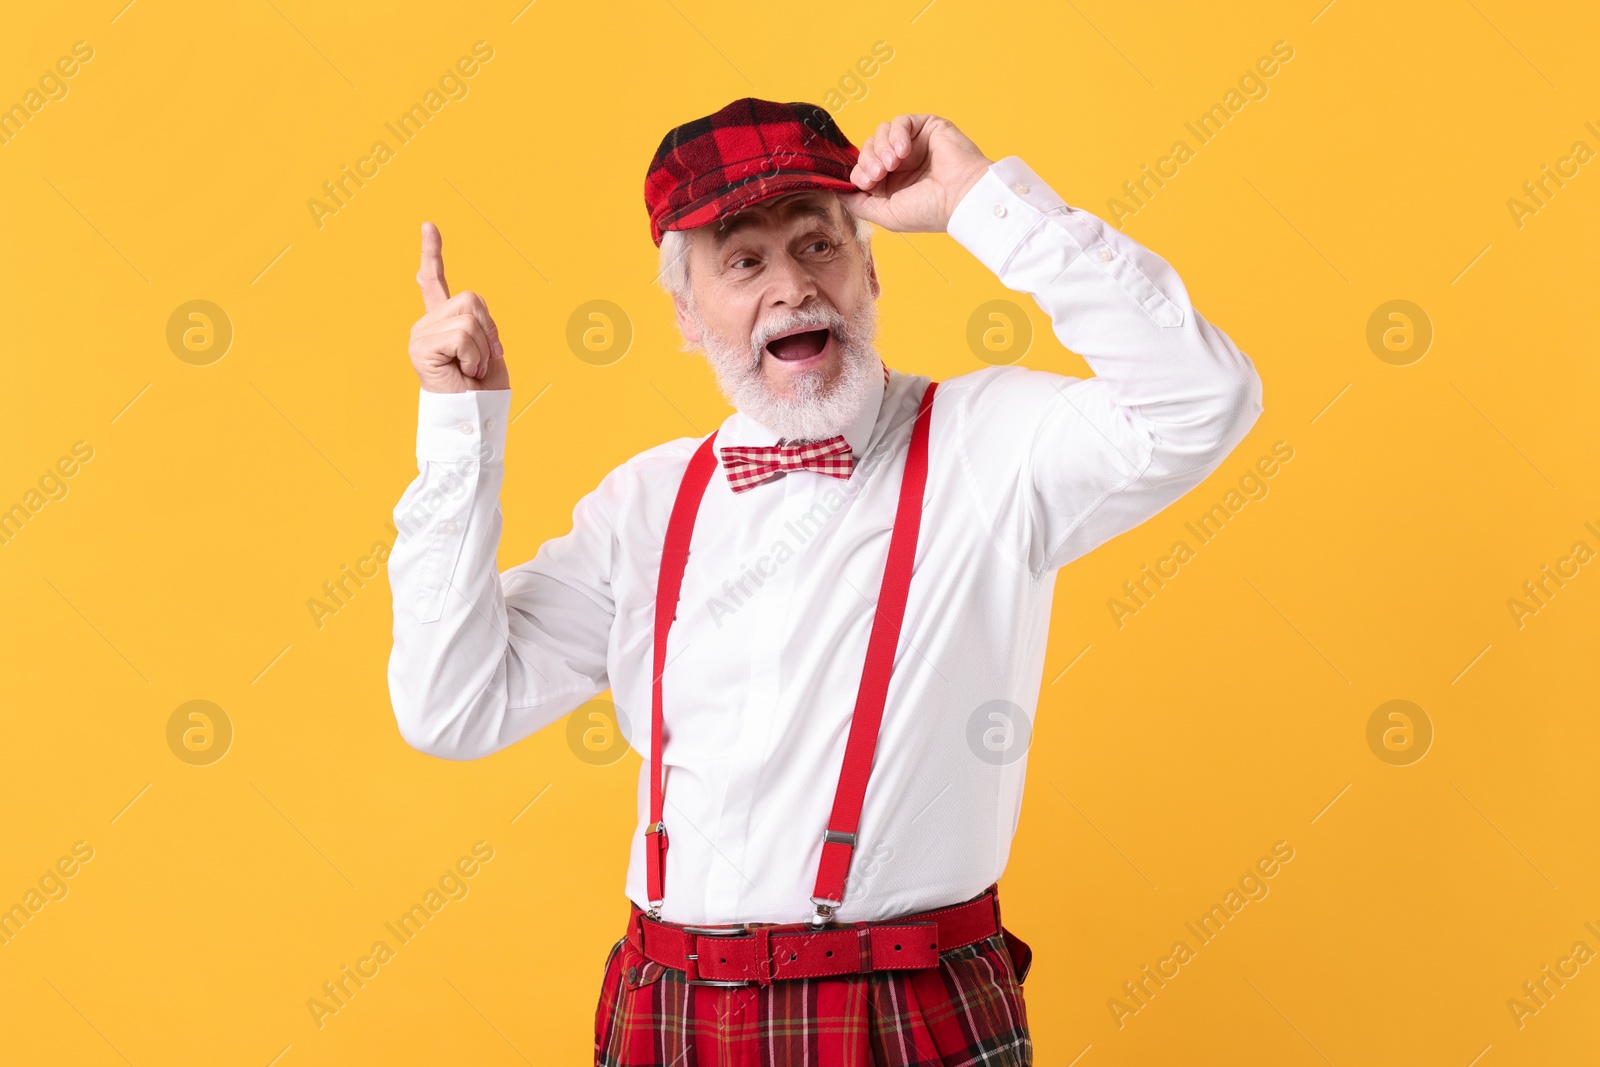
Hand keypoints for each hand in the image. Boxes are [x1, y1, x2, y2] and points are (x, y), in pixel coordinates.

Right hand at [408, 221, 508, 392]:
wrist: (475, 417)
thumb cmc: (483, 390)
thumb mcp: (489, 347)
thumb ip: (479, 322)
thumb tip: (471, 314)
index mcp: (442, 322)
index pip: (434, 280)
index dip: (433, 253)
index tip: (428, 225)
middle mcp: (426, 324)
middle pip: (471, 299)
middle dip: (489, 331)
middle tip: (480, 361)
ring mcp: (420, 334)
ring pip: (469, 318)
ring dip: (482, 348)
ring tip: (471, 370)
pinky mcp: (420, 347)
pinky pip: (462, 335)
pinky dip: (473, 356)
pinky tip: (463, 372)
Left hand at [838, 114, 992, 233]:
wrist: (961, 198)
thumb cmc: (929, 211)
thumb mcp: (886, 214)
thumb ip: (859, 203)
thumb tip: (837, 191)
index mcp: (892, 184)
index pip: (862, 168)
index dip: (858, 171)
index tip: (866, 182)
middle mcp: (902, 163)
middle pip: (868, 148)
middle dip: (868, 159)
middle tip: (878, 172)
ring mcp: (914, 144)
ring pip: (881, 132)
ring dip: (881, 147)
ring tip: (892, 163)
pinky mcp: (926, 127)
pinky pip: (901, 121)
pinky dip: (897, 134)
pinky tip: (903, 151)